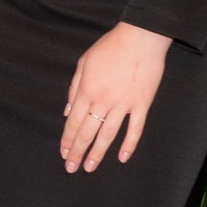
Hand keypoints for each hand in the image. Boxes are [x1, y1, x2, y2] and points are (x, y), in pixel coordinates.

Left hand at [61, 22, 171, 170]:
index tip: (64, 154)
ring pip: (108, 135)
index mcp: (87, 90)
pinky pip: (135, 128)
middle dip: (78, 152)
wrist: (140, 37)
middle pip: (87, 132)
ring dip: (98, 153)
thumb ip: (74, 88)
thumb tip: (66, 112)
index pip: (73, 122)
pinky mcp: (142, 104)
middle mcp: (103, 100)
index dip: (67, 140)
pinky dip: (129, 144)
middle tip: (72, 168)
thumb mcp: (84, 62)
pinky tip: (122, 157)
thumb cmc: (110, 46)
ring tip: (90, 167)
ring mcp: (124, 104)